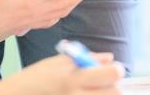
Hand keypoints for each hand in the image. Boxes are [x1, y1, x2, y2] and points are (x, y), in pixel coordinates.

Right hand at [0, 53, 122, 94]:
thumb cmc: (33, 80)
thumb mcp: (56, 63)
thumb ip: (86, 59)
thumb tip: (111, 58)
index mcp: (73, 78)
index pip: (113, 74)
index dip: (115, 71)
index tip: (111, 71)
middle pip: (115, 93)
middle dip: (113, 87)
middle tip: (103, 85)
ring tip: (89, 91)